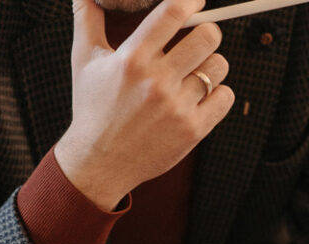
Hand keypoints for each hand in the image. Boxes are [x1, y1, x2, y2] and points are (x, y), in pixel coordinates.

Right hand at [55, 0, 234, 210]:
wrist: (101, 162)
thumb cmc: (93, 110)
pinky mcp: (192, 130)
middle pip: (207, 37)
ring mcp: (177, 107)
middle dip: (208, 32)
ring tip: (198, 72)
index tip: (195, 4)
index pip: (173, 12)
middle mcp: (157, 82)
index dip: (191, 2)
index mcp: (133, 58)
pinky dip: (220, 93)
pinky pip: (225, 98)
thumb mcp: (83, 61)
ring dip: (213, 65)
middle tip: (201, 39)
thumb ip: (86, 18)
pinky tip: (204, 95)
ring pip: (218, 67)